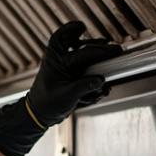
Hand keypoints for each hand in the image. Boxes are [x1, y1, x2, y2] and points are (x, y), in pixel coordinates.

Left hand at [0, 20, 121, 155]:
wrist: (40, 113)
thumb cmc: (47, 104)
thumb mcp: (66, 96)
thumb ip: (83, 87)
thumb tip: (100, 80)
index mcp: (56, 60)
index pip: (78, 51)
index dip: (93, 47)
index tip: (101, 42)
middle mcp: (62, 58)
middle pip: (82, 45)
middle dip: (99, 47)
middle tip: (115, 49)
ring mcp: (68, 65)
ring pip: (85, 53)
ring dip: (98, 53)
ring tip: (110, 53)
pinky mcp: (74, 73)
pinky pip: (87, 67)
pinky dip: (95, 73)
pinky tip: (101, 85)